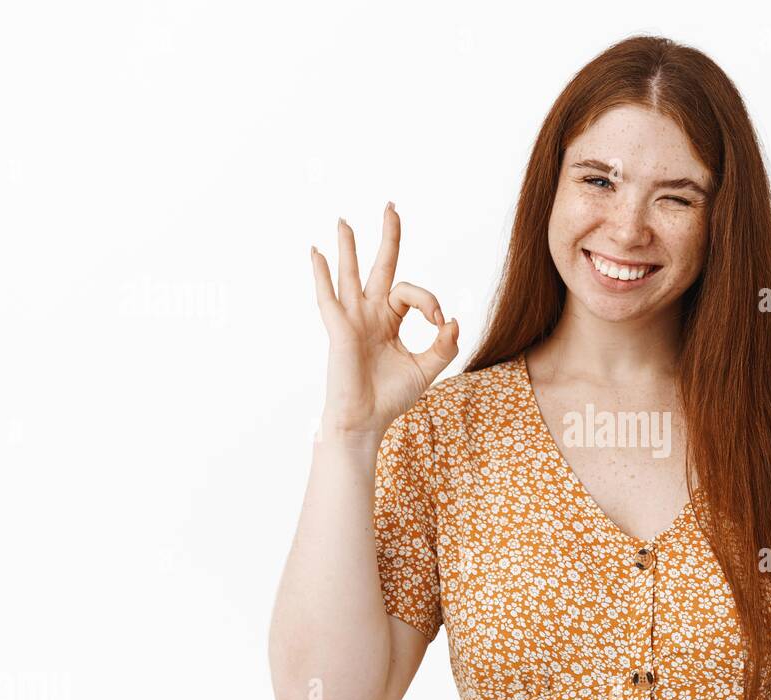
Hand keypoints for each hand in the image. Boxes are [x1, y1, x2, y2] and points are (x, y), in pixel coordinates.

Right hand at [310, 202, 458, 438]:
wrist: (366, 421)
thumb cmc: (391, 398)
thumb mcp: (427, 369)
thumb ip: (444, 345)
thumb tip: (453, 319)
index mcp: (389, 321)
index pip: (412, 294)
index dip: (429, 301)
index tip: (440, 320)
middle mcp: (369, 315)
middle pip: (379, 267)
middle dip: (387, 237)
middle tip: (391, 206)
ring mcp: (352, 320)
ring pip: (350, 275)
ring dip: (348, 247)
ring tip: (344, 221)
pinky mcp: (340, 330)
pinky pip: (329, 297)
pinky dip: (322, 275)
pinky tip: (316, 253)